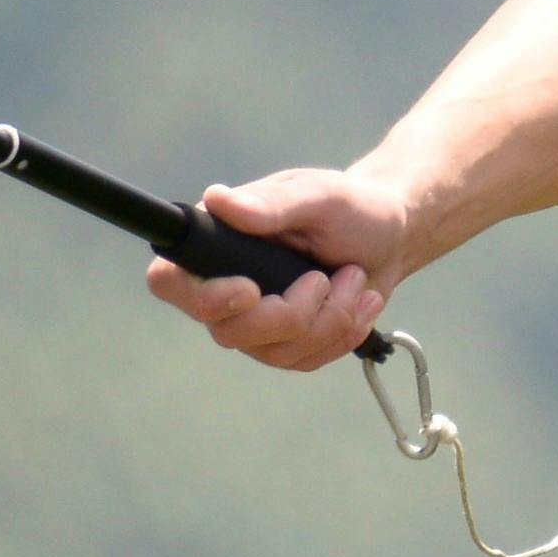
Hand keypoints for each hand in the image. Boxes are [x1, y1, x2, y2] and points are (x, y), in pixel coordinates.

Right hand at [145, 167, 408, 369]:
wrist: (388, 238)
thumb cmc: (349, 207)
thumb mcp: (319, 195)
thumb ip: (273, 202)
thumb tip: (219, 200)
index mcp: (216, 244)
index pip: (170, 282)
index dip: (202, 297)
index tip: (251, 291)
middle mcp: (223, 290)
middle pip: (229, 332)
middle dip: (293, 313)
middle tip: (327, 277)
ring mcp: (252, 324)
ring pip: (275, 352)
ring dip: (330, 317)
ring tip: (354, 279)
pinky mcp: (284, 345)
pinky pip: (305, 361)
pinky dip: (343, 333)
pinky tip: (360, 302)